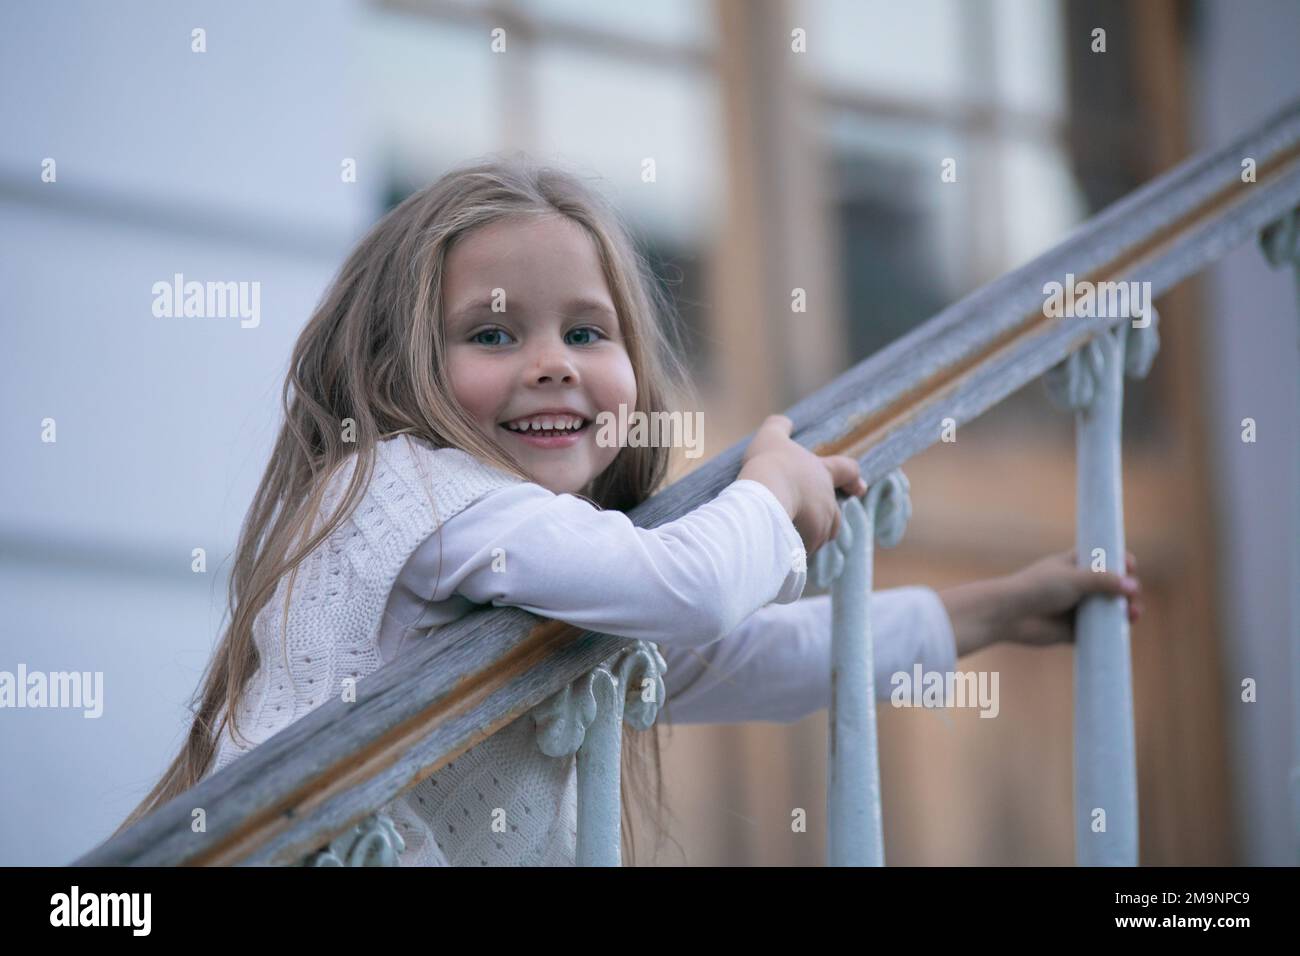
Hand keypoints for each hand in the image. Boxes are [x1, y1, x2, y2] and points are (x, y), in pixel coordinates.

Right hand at [737, 414, 866, 553]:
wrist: (765, 495)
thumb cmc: (769, 463)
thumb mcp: (770, 437)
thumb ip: (778, 426)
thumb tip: (785, 422)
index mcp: (823, 473)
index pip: (848, 470)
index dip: (853, 478)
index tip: (859, 487)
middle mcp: (828, 500)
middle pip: (836, 513)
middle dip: (825, 518)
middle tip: (807, 519)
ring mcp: (821, 524)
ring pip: (823, 534)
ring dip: (812, 536)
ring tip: (792, 536)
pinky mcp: (810, 544)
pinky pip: (806, 552)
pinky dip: (797, 552)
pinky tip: (782, 551)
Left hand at [998, 549, 1142, 646]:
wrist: (1009, 614)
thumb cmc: (1037, 588)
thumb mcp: (1074, 578)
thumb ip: (1104, 580)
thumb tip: (1133, 586)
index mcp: (1073, 564)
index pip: (1103, 559)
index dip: (1120, 561)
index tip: (1130, 564)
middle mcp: (1077, 586)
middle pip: (1111, 587)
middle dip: (1127, 590)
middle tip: (1133, 594)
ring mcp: (1075, 609)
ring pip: (1108, 610)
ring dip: (1124, 611)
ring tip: (1134, 612)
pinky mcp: (1073, 631)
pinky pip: (1098, 632)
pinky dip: (1112, 632)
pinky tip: (1123, 629)